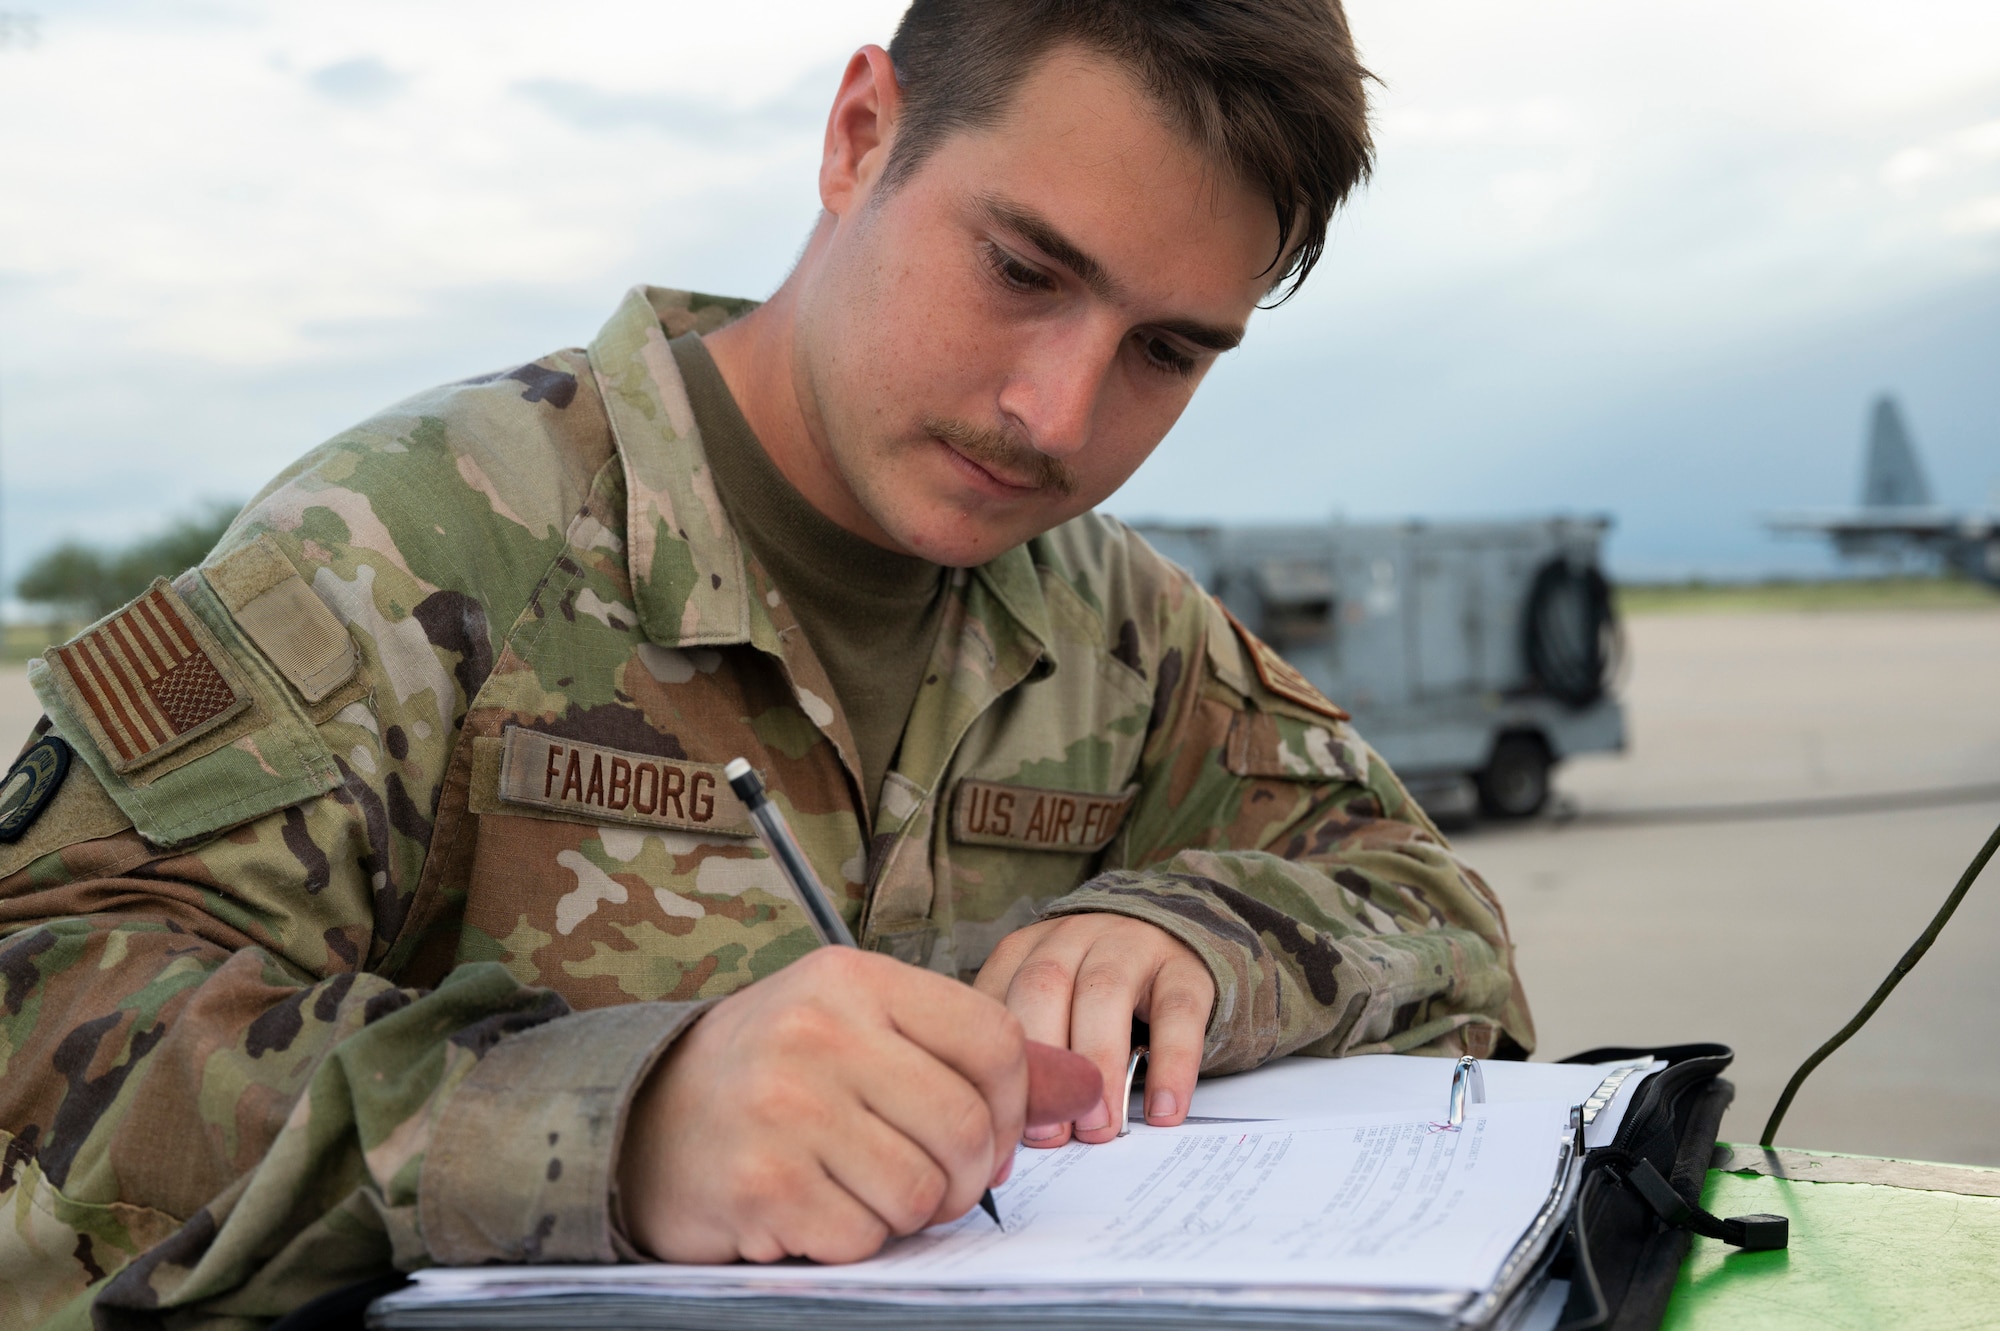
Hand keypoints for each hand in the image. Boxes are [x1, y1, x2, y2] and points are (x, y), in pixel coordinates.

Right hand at [617, 947, 1026, 1263]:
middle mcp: (820, 1031)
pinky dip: (852, 1239)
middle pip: (967, 1126)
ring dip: (908, 1212)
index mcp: (853, 978)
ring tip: (864, 1189)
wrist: (643, 1117)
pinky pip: (862, 1236)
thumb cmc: (771, 1071)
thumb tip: (1083, 1087)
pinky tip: (814, 1207)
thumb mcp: (859, 1027)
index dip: (1014, 1104)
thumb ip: (964, 1053)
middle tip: (935, 1181)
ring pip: (921, 1190)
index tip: (989, 1133)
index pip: (994, 1039)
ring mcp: (786, 1107)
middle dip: (968, 1176)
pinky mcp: (761, 1184)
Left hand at [974, 914, 1214, 1147]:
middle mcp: (1073, 938)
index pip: (998, 996)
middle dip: (1046, 1062)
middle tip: (1052, 1133)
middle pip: (1045, 987)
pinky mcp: (1186, 968)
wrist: (1168, 944)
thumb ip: (1030, 1056)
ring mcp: (1132, 945)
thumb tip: (1008, 1137)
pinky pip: (1178, 1013)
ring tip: (1101, 1126)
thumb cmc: (1093, 995)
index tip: (1005, 1117)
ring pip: (1106, 994)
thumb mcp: (1049, 1009)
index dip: (1000, 1060)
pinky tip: (1163, 1111)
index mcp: (1027, 949)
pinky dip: (1172, 1066)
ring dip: (1099, 1066)